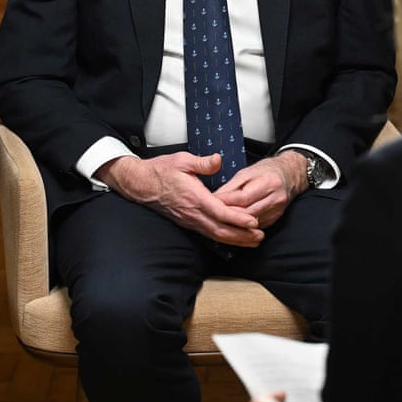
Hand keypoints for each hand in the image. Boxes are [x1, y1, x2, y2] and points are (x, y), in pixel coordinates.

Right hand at [97, 153, 263, 245]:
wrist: (141, 184)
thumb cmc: (161, 170)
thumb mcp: (181, 160)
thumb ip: (202, 162)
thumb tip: (218, 160)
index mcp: (194, 197)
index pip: (220, 212)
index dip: (238, 218)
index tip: (253, 221)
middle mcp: (192, 213)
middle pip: (220, 230)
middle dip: (242, 235)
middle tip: (260, 236)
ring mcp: (189, 220)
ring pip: (215, 235)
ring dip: (235, 240)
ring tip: (252, 241)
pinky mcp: (187, 222)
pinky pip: (208, 234)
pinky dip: (223, 238)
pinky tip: (233, 238)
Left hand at [215, 151, 305, 228]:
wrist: (289, 175)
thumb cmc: (265, 171)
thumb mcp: (246, 172)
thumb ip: (231, 186)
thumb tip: (215, 197)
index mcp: (268, 182)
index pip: (243, 197)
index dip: (225, 201)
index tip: (210, 203)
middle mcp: (275, 198)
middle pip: (247, 212)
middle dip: (228, 214)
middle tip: (211, 215)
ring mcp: (277, 210)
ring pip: (252, 222)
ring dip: (235, 223)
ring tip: (219, 221)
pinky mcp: (276, 218)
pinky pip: (257, 225)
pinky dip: (244, 226)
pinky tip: (233, 225)